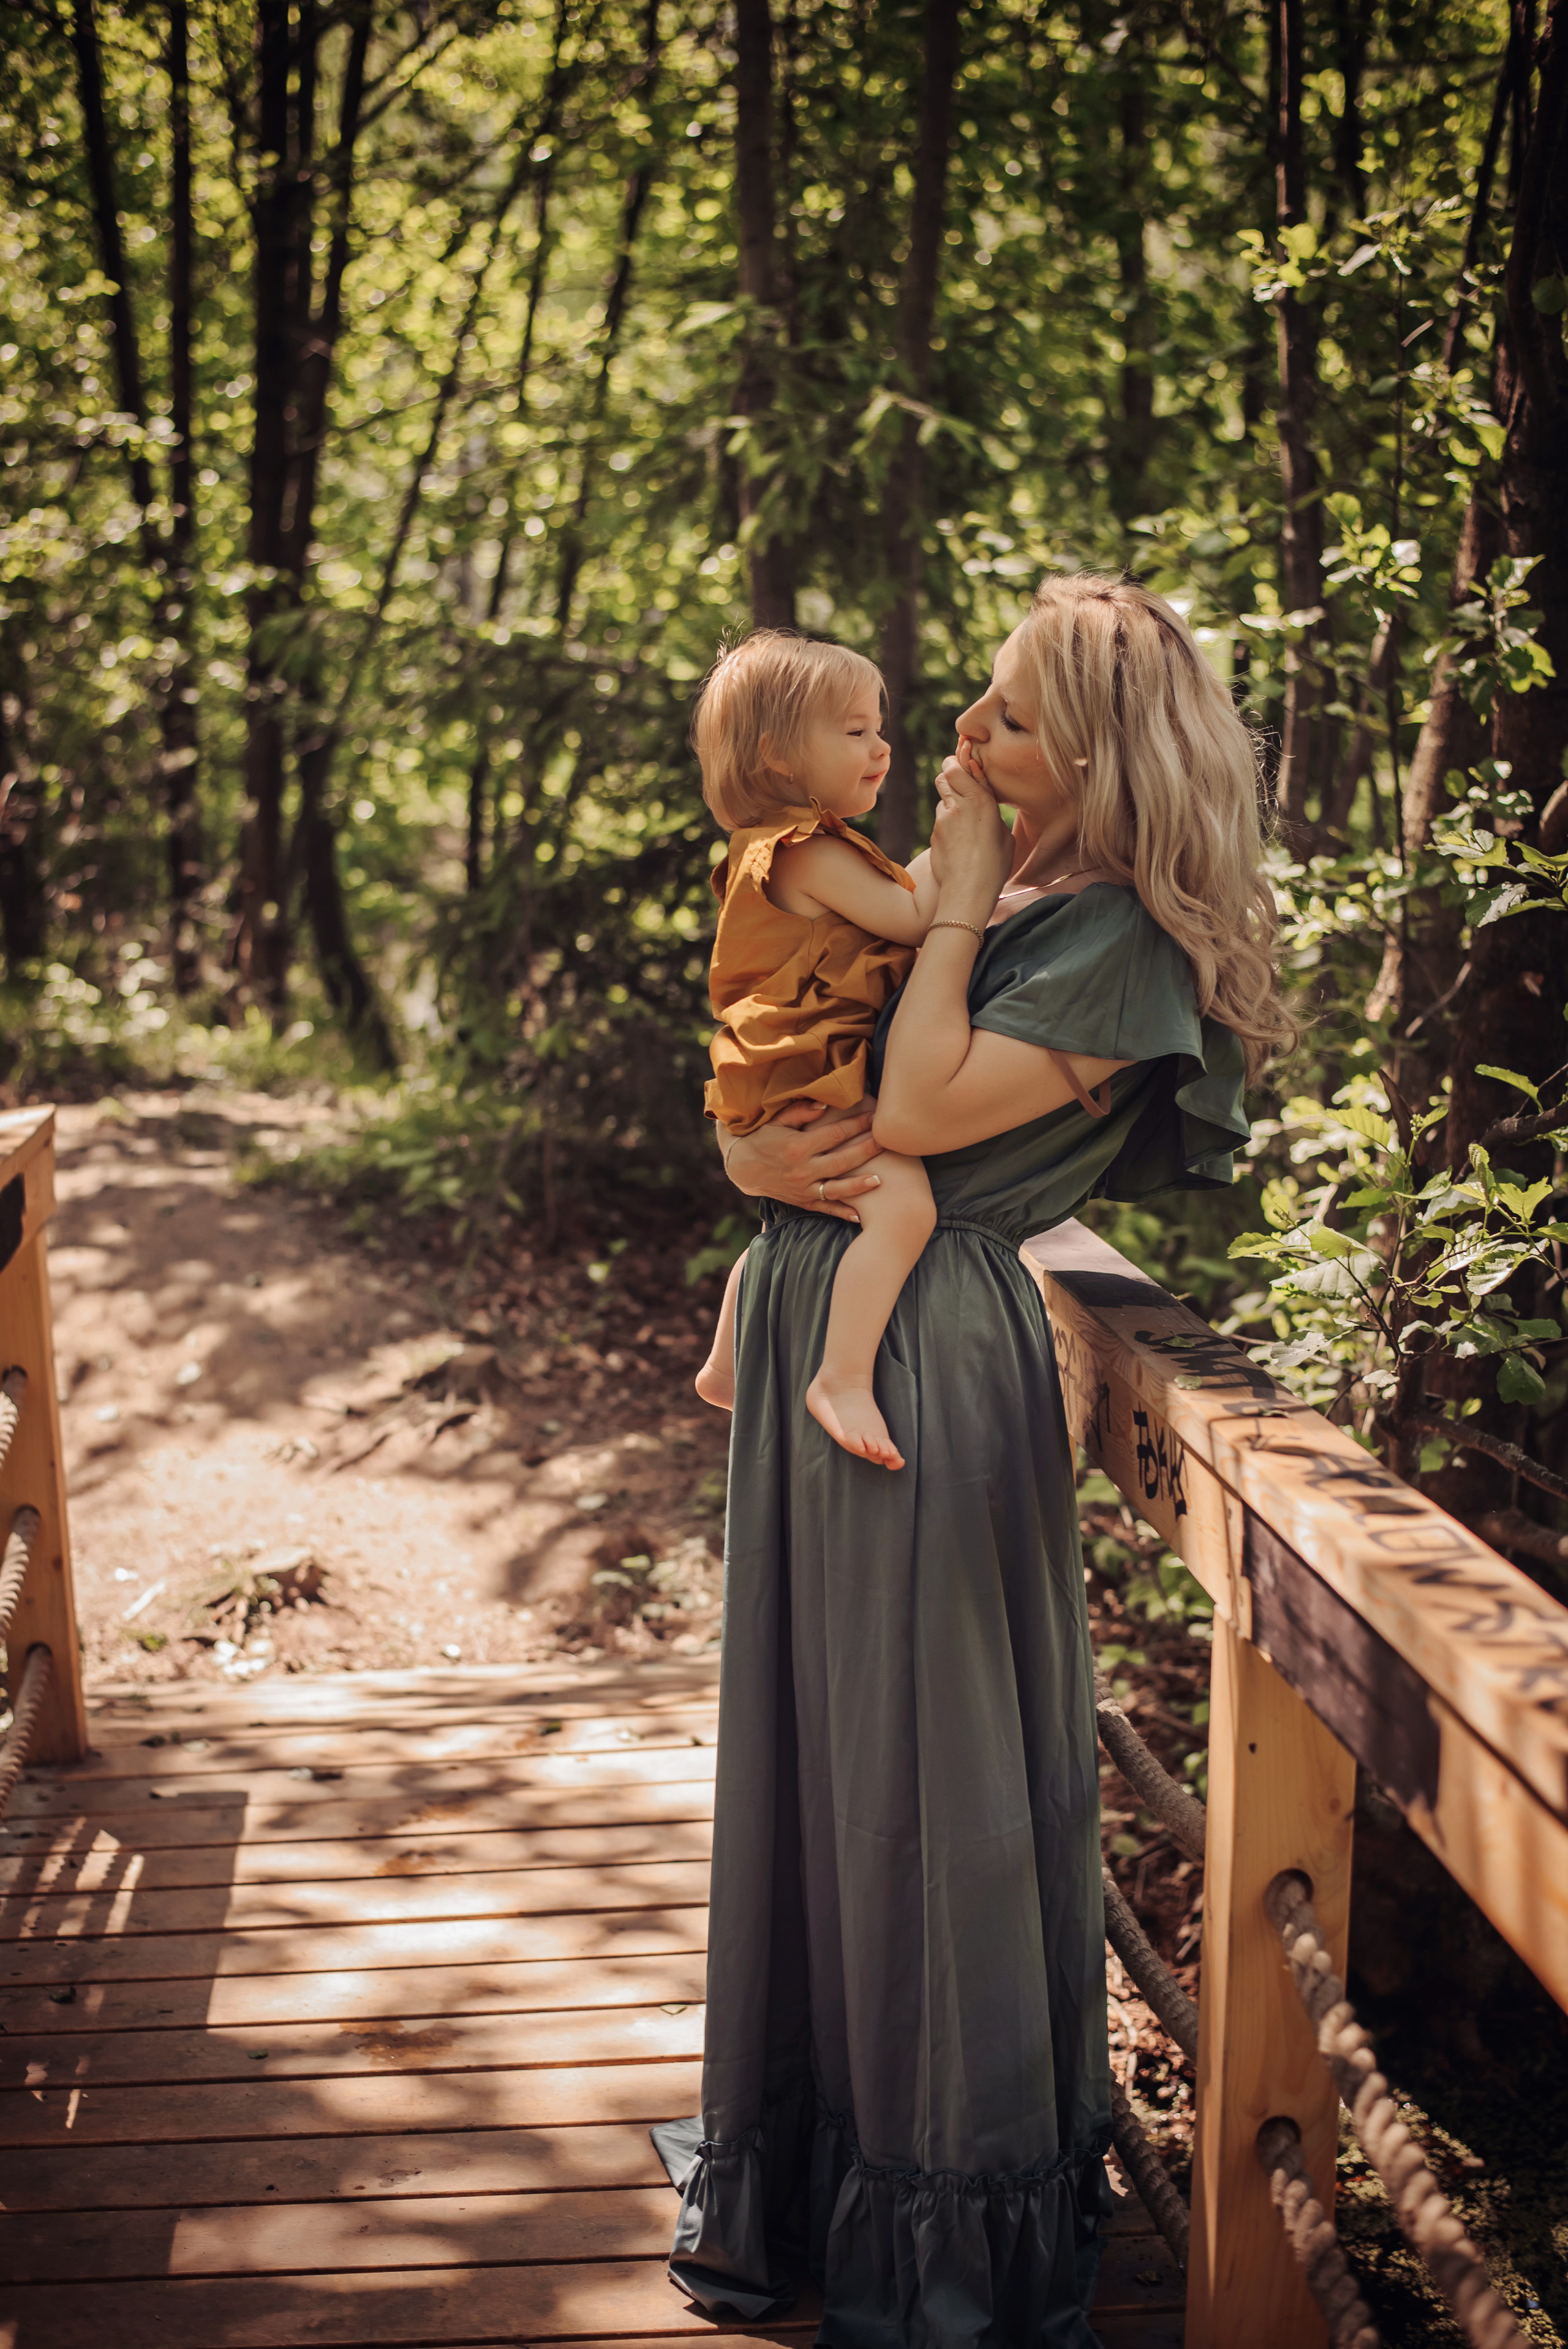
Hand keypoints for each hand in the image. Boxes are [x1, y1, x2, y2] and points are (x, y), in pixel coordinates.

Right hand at [720, 1099, 882, 1221]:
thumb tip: (825, 1104)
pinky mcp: (802, 1201)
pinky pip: (825, 1208)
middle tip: (887, 1141)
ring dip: (859, 1185)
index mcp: (798, 1147)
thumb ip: (801, 1112)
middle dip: (867, 1150)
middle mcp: (803, 1170)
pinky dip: (842, 1212)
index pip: (835, 1134)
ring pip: (837, 1188)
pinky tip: (859, 1215)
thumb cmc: (761, 1138)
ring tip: (880, 1179)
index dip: (857, 1125)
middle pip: (843, 1160)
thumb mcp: (776, 1121)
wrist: (742, 1167)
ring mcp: (803, 1188)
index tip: (874, 1117)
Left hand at [929, 756, 1012, 910]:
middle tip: (961, 787)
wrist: (968, 891)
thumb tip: (985, 803)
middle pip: (943, 776)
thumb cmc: (995, 865)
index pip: (956, 767)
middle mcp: (958, 806)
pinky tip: (959, 841)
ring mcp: (942, 820)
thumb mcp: (1004, 835)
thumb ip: (993, 812)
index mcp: (980, 801)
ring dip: (950, 804)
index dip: (957, 763)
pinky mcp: (934, 834)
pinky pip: (939, 821)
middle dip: (950, 777)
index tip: (963, 764)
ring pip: (942, 799)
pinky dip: (947, 824)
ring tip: (965, 823)